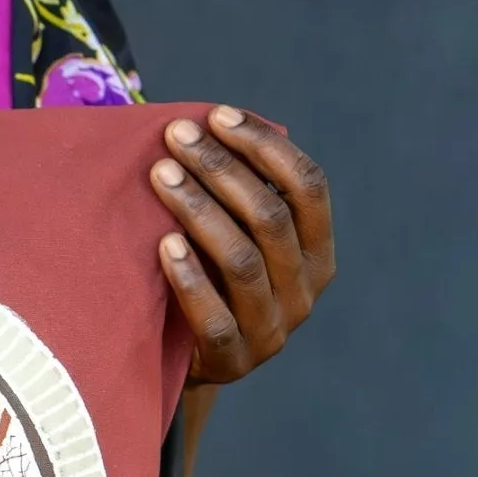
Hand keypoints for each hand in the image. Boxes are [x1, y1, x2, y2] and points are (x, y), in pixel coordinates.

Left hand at [152, 105, 334, 384]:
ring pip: (243, 260)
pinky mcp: (234, 360)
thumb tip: (199, 122)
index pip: (309, 187)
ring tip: (160, 174)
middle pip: (270, 217)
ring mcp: (273, 329)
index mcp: (317, 252)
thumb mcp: (233, 235)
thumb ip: (234, 195)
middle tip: (176, 136)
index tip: (218, 115)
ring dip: (199, 209)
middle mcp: (306, 290)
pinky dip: (189, 278)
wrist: (184, 361)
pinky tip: (163, 245)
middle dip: (221, 167)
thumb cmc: (206, 277)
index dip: (265, 147)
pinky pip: (215, 318)